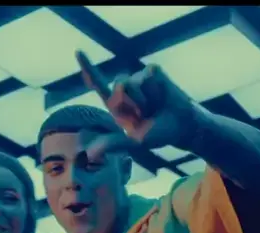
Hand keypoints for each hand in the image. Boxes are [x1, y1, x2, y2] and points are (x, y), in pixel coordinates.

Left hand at [76, 50, 196, 157]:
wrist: (181, 126)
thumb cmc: (157, 134)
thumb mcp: (134, 142)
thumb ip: (113, 143)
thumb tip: (90, 154)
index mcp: (116, 104)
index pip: (98, 84)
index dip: (88, 68)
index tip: (78, 52)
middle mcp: (126, 88)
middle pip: (118, 86)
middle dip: (132, 103)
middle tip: (145, 114)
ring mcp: (139, 78)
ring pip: (133, 83)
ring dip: (145, 100)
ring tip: (154, 106)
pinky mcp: (153, 72)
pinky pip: (149, 76)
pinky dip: (156, 91)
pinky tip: (162, 95)